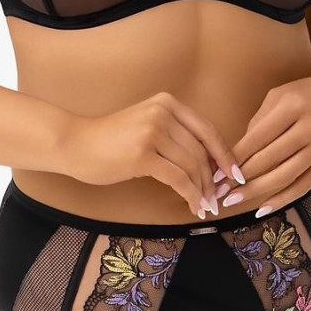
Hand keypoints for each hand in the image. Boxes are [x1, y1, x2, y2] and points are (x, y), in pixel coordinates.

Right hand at [60, 91, 244, 220]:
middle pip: (201, 151)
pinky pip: (178, 178)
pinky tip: (193, 207)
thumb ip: (174, 135)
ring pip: (192, 166)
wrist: (75, 144)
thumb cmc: (110, 140)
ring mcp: (152, 131)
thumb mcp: (146, 125)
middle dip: (212, 179)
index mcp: (167, 103)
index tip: (235, 174)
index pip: (207, 130)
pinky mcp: (143, 154)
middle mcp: (163, 113)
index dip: (225, 155)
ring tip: (205, 206)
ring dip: (202, 190)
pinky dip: (190, 195)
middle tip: (216, 199)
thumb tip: (208, 163)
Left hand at [217, 75, 310, 217]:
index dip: (234, 158)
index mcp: (293, 106)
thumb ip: (258, 123)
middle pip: (268, 160)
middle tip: (218, 191)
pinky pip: (302, 186)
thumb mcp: (279, 97)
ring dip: (255, 192)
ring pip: (283, 176)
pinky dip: (281, 199)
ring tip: (233, 200)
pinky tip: (262, 208)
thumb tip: (234, 156)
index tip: (216, 172)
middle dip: (239, 178)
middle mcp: (310, 127)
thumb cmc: (305, 95)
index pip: (257, 138)